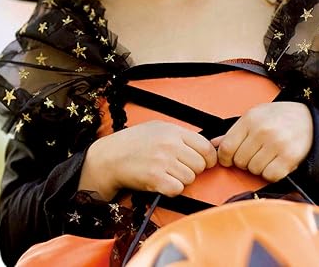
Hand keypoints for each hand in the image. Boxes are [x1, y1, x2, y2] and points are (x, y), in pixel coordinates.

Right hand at [79, 121, 216, 199]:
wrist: (110, 157)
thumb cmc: (133, 142)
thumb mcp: (157, 128)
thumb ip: (180, 135)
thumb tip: (202, 145)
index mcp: (173, 131)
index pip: (206, 147)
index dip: (208, 158)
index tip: (204, 162)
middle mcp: (170, 145)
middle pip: (200, 165)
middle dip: (193, 169)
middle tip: (179, 168)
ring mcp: (163, 161)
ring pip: (190, 178)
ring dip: (181, 180)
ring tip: (167, 174)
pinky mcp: (155, 178)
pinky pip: (177, 189)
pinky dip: (172, 189)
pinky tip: (162, 182)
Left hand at [210, 102, 312, 181]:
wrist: (309, 117)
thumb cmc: (277, 117)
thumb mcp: (253, 116)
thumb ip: (233, 132)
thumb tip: (212, 145)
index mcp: (250, 119)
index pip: (227, 147)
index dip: (224, 157)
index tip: (228, 159)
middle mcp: (263, 131)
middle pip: (240, 161)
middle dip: (243, 161)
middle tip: (253, 154)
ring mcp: (277, 145)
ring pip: (254, 170)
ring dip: (257, 167)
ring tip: (265, 155)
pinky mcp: (290, 158)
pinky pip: (270, 176)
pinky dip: (270, 173)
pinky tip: (275, 162)